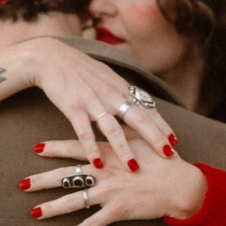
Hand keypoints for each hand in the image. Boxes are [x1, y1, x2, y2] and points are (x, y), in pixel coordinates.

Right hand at [0, 38, 178, 170]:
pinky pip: (84, 131)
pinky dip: (92, 148)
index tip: (175, 141)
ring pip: (113, 129)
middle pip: (138, 118)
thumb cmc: (78, 68)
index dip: (162, 125)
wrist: (50, 57)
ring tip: (133, 168)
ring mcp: (92, 100)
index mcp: (119, 87)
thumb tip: (137, 102)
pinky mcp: (73, 106)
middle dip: (155, 138)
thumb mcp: (105, 75)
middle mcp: (110, 94)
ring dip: (124, 150)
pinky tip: (97, 163)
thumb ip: (120, 90)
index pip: (147, 108)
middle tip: (168, 155)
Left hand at [23, 137, 208, 225]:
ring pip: (73, 200)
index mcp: (107, 151)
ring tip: (33, 213)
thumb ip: (122, 130)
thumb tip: (111, 119)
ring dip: (52, 208)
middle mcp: (103, 171)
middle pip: (66, 176)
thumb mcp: (141, 138)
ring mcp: (109, 191)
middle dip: (41, 180)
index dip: (53, 148)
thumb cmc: (162, 159)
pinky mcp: (118, 209)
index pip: (74, 148)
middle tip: (21, 184)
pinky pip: (94, 223)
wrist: (181, 184)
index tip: (35, 148)